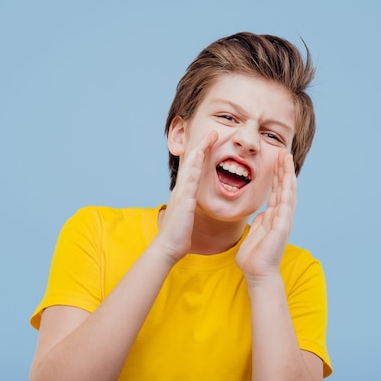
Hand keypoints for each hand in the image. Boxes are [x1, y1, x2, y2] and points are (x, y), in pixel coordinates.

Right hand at [153, 131, 217, 263]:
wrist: (167, 248)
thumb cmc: (178, 237)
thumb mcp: (186, 218)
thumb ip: (189, 210)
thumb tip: (191, 209)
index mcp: (183, 193)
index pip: (193, 169)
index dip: (201, 155)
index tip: (211, 144)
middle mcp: (181, 189)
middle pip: (192, 162)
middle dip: (202, 145)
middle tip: (213, 132)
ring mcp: (182, 193)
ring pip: (191, 165)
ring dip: (201, 149)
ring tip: (212, 136)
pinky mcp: (185, 200)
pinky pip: (191, 178)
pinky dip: (196, 165)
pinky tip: (201, 154)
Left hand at [236, 150, 296, 283]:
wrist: (258, 274)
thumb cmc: (254, 258)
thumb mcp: (255, 234)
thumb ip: (260, 223)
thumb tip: (262, 214)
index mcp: (273, 217)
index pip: (277, 192)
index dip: (277, 176)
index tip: (276, 160)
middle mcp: (281, 217)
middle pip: (284, 188)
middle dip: (284, 170)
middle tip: (283, 152)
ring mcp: (284, 221)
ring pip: (287, 192)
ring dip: (287, 175)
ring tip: (287, 158)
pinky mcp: (282, 227)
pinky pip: (286, 204)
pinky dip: (287, 190)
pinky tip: (288, 178)